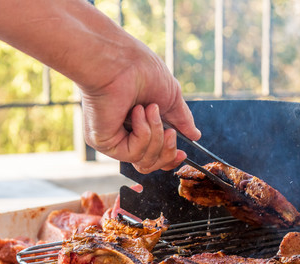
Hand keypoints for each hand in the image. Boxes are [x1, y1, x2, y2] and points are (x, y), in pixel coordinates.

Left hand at [80, 43, 200, 173]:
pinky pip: (134, 153)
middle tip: (170, 132)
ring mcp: (112, 140)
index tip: (184, 153)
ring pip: (144, 161)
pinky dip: (143, 132)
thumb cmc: (142, 70)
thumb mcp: (170, 97)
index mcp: (137, 125)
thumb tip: (195, 135)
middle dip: (167, 150)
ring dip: (156, 134)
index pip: (153, 155)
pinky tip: (136, 112)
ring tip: (149, 108)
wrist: (123, 62)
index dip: (170, 158)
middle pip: (150, 165)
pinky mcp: (104, 142)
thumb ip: (181, 119)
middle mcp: (122, 135)